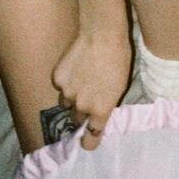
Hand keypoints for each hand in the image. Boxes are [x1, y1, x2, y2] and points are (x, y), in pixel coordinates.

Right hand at [51, 32, 130, 151]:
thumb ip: (108, 102)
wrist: (101, 35)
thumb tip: (101, 111)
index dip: (89, 142)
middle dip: (81, 111)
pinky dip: (65, 80)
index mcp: (101, 110)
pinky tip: (73, 67)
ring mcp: (67, 92)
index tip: (87, 143)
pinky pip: (59, 85)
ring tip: (80, 79)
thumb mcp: (121, 85)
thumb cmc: (119, 58)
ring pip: (66, 102)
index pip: (91, 138)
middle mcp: (82, 106)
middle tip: (87, 96)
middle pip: (77, 118)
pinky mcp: (57, 78)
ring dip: (72, 96)